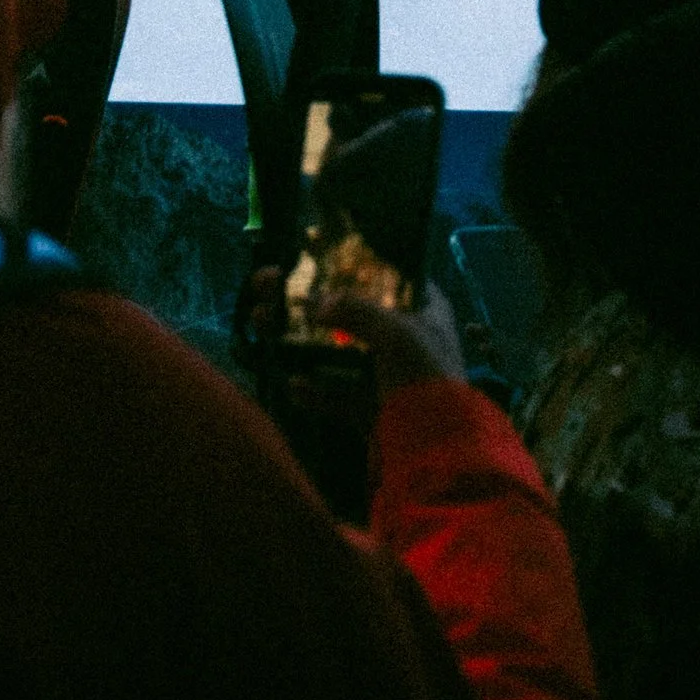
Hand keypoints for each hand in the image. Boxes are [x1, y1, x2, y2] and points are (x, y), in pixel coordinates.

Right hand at [243, 267, 465, 396]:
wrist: (437, 451)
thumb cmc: (426, 379)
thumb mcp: (396, 334)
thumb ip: (355, 311)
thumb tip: (317, 303)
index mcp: (425, 311)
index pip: (387, 273)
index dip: (351, 259)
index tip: (313, 248)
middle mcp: (406, 339)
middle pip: (349, 311)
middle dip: (308, 300)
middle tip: (269, 282)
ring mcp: (386, 375)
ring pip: (334, 351)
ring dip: (298, 340)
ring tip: (261, 322)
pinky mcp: (371, 409)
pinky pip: (335, 393)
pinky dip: (314, 390)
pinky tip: (292, 385)